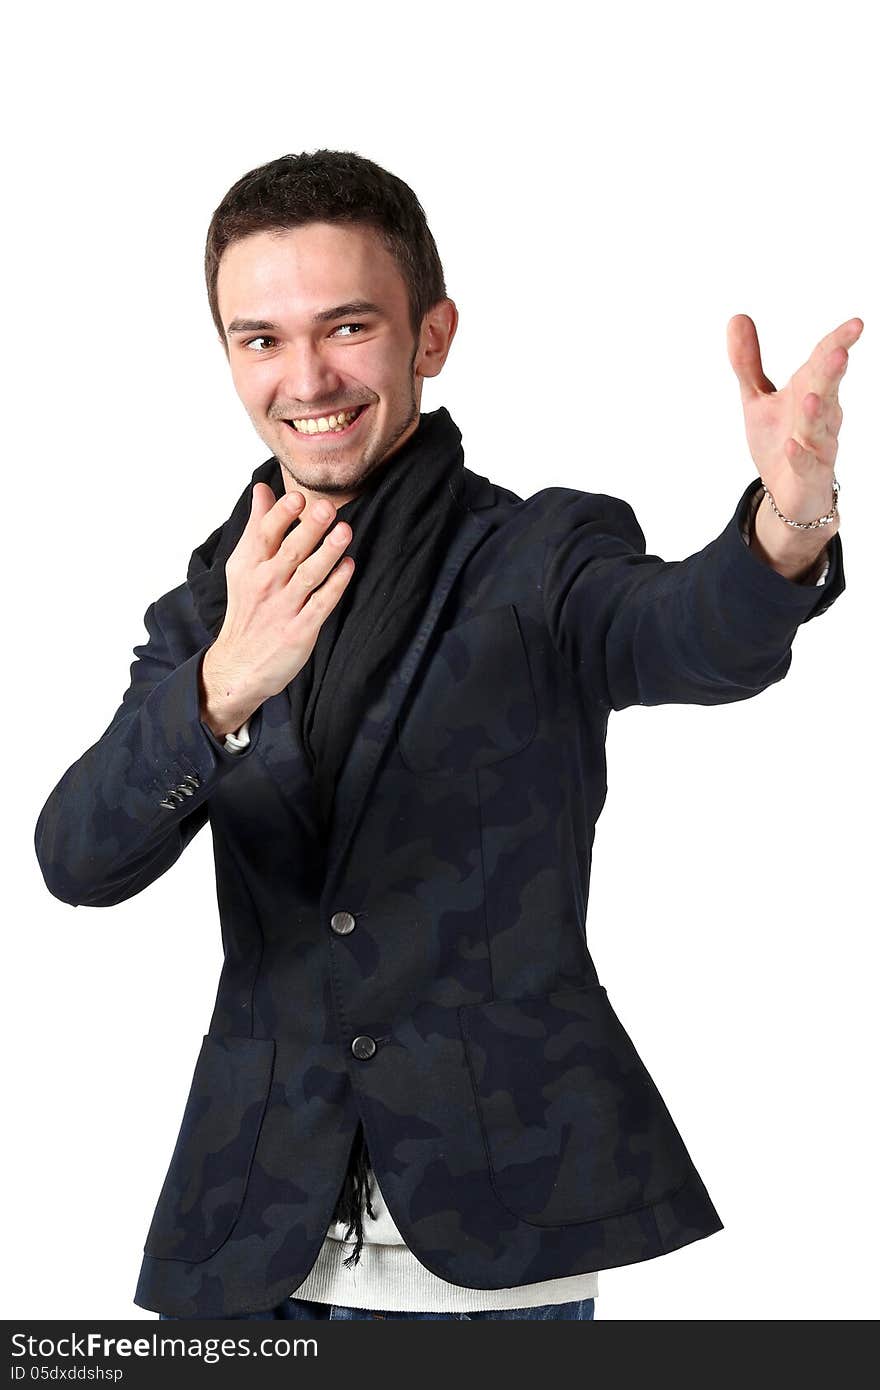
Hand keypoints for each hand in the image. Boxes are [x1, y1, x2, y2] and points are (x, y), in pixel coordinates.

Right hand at [200, 485, 354, 734]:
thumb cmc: (247, 608)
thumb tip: (262, 489)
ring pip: (309, 575)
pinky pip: (321, 604)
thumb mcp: (242, 566)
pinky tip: (349, 567)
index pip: (265, 534)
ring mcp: (283, 608)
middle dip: (309, 529)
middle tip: (327, 508)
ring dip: (328, 553)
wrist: (239, 664)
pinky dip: (335, 585)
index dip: (282, 515)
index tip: (299, 497)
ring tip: (345, 532)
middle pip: (290, 551)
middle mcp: (265, 584)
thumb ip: (256, 527)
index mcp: (249, 566)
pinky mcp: (299, 630)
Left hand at [726, 314, 862, 545]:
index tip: (857, 324)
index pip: (824, 361)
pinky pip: (806, 464)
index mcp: (809, 391)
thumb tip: (737, 318)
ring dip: (817, 414)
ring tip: (811, 398)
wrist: (788, 493)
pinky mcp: (809, 474)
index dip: (838, 342)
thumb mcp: (757, 398)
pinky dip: (799, 456)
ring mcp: (818, 445)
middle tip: (839, 353)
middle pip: (827, 390)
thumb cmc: (780, 439)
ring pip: (820, 428)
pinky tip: (791, 446)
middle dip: (832, 373)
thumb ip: (747, 362)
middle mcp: (820, 415)